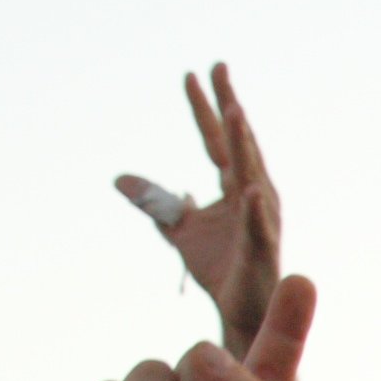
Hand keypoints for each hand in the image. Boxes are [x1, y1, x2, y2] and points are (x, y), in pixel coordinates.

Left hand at [114, 65, 287, 353]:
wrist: (240, 313)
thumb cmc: (219, 268)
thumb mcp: (179, 229)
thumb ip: (156, 202)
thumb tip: (119, 180)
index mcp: (235, 186)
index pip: (215, 139)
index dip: (203, 108)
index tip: (190, 74)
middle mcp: (253, 194)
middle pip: (237, 143)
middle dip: (228, 105)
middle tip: (218, 67)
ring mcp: (261, 219)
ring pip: (251, 174)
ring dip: (243, 143)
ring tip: (234, 110)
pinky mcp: (261, 249)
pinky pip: (256, 226)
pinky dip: (253, 208)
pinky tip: (248, 189)